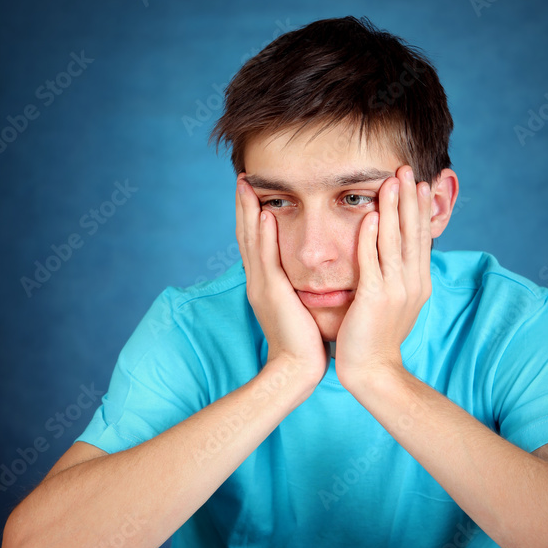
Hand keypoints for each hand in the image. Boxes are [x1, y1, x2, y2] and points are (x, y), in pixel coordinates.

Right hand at [235, 175, 328, 388]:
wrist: (296, 369)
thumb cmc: (304, 342)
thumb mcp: (298, 307)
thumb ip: (297, 288)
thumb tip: (306, 275)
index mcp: (264, 283)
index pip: (255, 242)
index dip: (252, 216)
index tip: (253, 192)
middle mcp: (258, 280)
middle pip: (247, 235)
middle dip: (243, 206)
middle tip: (241, 178)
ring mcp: (261, 285)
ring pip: (251, 241)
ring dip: (248, 211)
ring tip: (246, 185)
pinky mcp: (272, 293)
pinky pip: (267, 258)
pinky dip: (264, 235)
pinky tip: (265, 214)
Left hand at [334, 165, 432, 389]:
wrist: (372, 370)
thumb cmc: (377, 337)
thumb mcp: (396, 302)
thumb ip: (398, 276)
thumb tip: (398, 253)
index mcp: (418, 282)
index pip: (420, 238)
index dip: (419, 209)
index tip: (417, 182)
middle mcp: (412, 282)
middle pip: (412, 233)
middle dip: (409, 199)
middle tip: (407, 169)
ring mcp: (395, 290)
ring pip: (394, 240)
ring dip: (393, 208)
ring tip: (391, 181)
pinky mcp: (374, 297)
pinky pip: (372, 260)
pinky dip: (371, 236)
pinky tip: (369, 215)